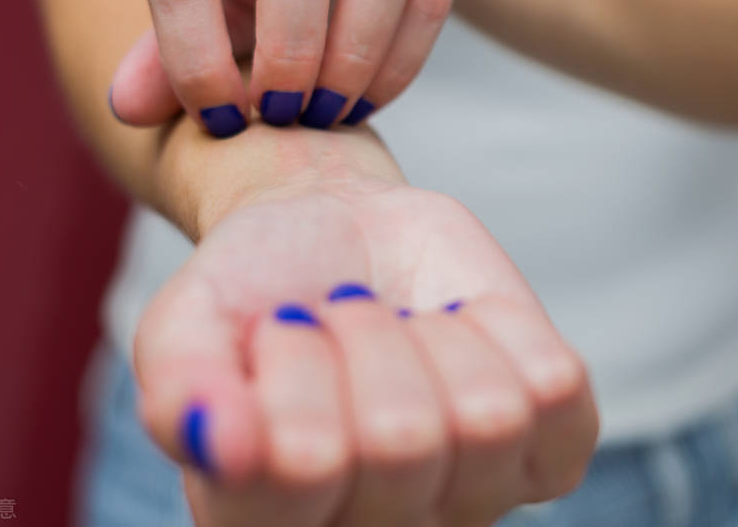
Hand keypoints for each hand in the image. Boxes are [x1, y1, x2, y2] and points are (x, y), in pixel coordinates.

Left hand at [109, 0, 466, 136]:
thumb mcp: (214, 7)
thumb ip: (168, 56)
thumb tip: (124, 108)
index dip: (193, 59)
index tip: (225, 120)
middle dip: (292, 50)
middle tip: (289, 114)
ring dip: (360, 53)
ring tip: (335, 111)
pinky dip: (406, 56)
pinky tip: (375, 94)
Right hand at [134, 178, 598, 526]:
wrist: (336, 238)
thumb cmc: (257, 288)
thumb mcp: (187, 321)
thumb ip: (182, 387)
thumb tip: (225, 440)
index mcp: (269, 523)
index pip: (305, 468)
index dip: (294, 368)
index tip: (278, 327)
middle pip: (403, 440)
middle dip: (362, 337)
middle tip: (341, 317)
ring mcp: (471, 499)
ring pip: (488, 417)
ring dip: (430, 332)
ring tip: (399, 323)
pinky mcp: (545, 449)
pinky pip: (555, 392)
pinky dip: (505, 329)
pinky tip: (462, 326)